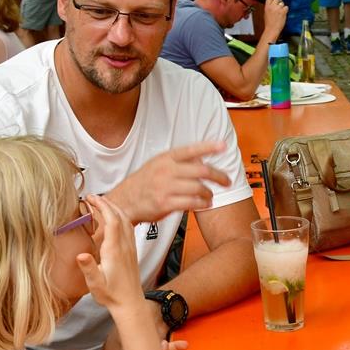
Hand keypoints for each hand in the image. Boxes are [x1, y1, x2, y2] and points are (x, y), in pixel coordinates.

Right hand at [76, 195, 143, 312]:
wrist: (130, 303)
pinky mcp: (132, 252)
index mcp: (114, 250)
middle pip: (119, 216)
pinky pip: (128, 229)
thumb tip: (80, 255)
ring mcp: (130, 248)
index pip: (111, 221)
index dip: (102, 206)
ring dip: (115, 209)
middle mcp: (124, 246)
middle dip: (107, 203)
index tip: (91, 198)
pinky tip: (114, 219)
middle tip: (93, 197)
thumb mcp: (95, 284)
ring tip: (102, 203)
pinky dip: (121, 218)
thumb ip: (89, 268)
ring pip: (126, 221)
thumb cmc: (111, 294)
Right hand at [109, 141, 229, 223]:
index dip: (209, 147)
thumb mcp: (157, 165)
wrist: (123, 202)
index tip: (223, 146)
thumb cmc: (142, 184)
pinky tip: (205, 204)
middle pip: (201, 170)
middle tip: (226, 181)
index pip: (191, 150)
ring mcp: (165, 187)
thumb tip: (201, 161)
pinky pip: (192, 203)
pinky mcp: (165, 203)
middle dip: (218, 176)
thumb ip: (177, 162)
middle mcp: (166, 171)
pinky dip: (202, 204)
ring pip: (199, 188)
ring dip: (209, 193)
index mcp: (165, 159)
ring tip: (211, 196)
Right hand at [262, 0, 288, 40]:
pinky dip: (286, 10)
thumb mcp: (266, 13)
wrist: (272, 29)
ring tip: (280, 13)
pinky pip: (286, 7)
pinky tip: (283, 14)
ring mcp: (278, 9)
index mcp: (267, 6)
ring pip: (282, 4)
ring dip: (282, 7)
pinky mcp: (283, 12)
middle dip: (279, 2)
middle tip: (280, 6)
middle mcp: (272, 6)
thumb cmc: (269, 24)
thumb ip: (270, 8)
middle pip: (277, 0)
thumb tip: (274, 4)